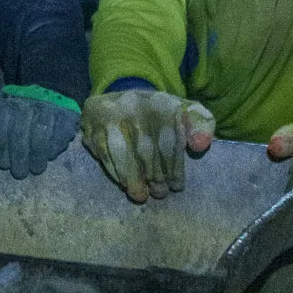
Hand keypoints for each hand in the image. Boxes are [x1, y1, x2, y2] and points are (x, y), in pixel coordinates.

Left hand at [0, 85, 80, 177]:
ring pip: (40, 137)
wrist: (50, 89)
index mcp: (6, 103)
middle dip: (19, 158)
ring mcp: (47, 110)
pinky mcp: (65, 116)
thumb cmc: (18, 104)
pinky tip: (50, 156)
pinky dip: (54, 149)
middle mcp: (25, 105)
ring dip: (37, 157)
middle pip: (19, 136)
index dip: (1, 149)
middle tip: (19, 174)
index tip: (4, 165)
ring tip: (36, 169)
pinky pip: (59, 136)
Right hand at [80, 87, 214, 202]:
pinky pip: (103, 153)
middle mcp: (132, 103)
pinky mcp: (91, 124)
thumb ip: (201, 125)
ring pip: (121, 151)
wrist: (125, 97)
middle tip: (160, 193)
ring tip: (141, 195)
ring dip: (132, 178)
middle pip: (144, 147)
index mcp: (160, 101)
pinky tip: (124, 183)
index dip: (173, 165)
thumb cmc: (162, 114)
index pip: (168, 138)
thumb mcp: (187, 113)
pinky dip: (114, 171)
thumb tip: (200, 144)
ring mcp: (109, 113)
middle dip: (154, 175)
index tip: (177, 186)